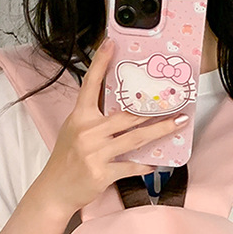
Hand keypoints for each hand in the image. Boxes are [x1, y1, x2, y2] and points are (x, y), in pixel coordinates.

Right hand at [32, 38, 186, 218]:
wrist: (55, 190)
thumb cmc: (66, 160)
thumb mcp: (74, 132)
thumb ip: (94, 120)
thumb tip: (121, 111)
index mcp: (80, 118)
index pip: (90, 85)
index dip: (100, 63)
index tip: (110, 44)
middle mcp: (88, 132)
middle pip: (127, 116)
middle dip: (153, 110)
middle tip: (175, 103)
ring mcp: (95, 153)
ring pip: (134, 139)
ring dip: (159, 131)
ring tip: (177, 124)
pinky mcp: (102, 173)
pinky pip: (130, 166)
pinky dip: (144, 166)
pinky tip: (156, 163)